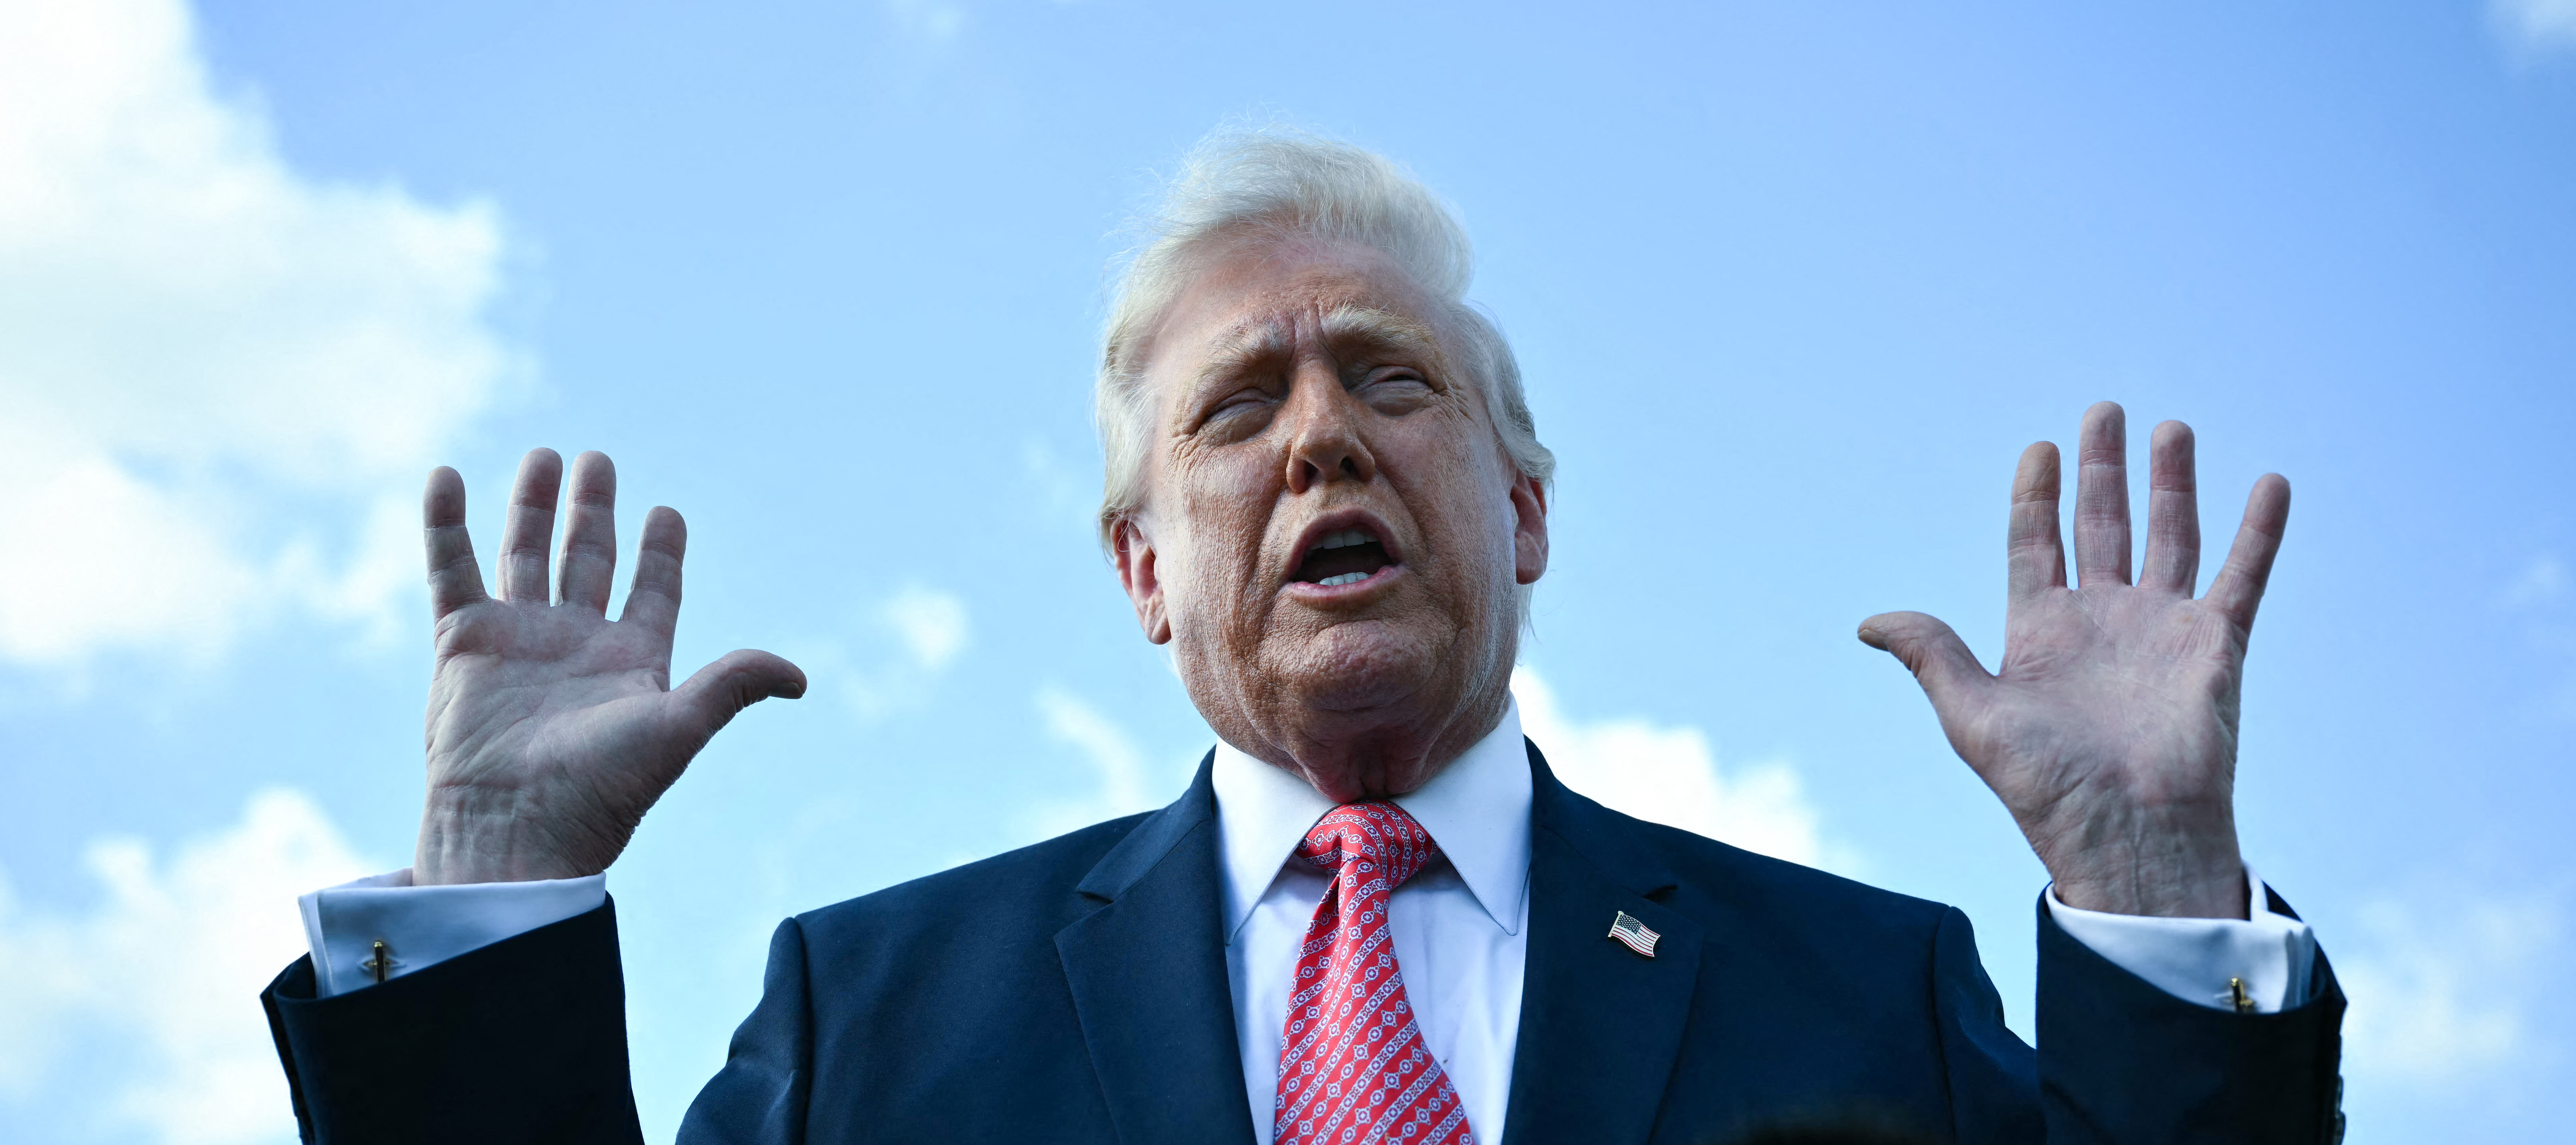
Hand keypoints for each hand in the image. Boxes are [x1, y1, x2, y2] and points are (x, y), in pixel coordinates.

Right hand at [412, 449, 804, 884]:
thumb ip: (732, 686)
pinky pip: (451, 568)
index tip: (667, 512)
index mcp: (632, 661)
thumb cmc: (601, 789)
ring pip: (527, 556)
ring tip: (546, 456)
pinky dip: (445, 523)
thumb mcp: (679, 729)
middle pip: (590, 560)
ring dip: (533, 506)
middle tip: (599, 460)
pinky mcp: (463, 643)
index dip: (661, 552)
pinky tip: (447, 475)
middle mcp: (576, 645)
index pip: (653, 591)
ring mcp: (517, 640)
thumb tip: (799, 677)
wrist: (516, 828)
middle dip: (594, 511)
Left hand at [1859, 402, 2288, 918]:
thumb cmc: (2048, 789)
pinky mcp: (2215, 646)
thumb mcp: (1973, 718)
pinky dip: (2258, 532)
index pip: (2035, 544)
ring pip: (2169, 537)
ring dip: (2170, 483)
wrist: (2128, 837)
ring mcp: (2161, 630)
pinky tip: (2269, 483)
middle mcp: (2102, 622)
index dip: (2035, 495)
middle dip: (2102, 469)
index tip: (2038, 448)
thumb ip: (1932, 656)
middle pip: (2100, 525)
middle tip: (2104, 410)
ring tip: (2169, 428)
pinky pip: (2242, 576)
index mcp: (2041, 633)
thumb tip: (1869, 622)